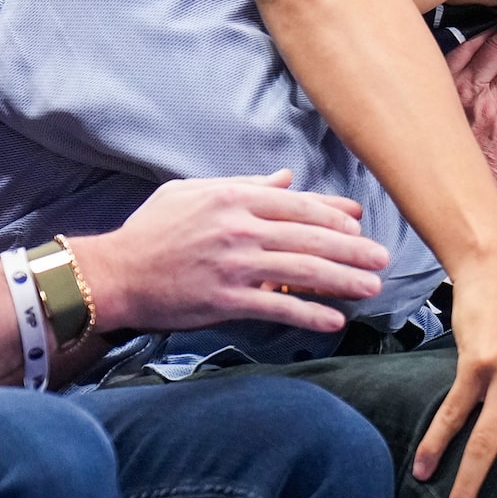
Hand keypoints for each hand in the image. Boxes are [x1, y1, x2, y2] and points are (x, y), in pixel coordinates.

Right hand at [87, 170, 390, 334]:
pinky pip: (279, 307)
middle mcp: (240, 228)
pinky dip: (311, 314)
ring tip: (371, 287)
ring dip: (343, 280)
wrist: (114, 274)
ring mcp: (235, 265)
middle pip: (310, 237)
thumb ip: (244, 184)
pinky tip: (335, 320)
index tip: (360, 225)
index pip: (298, 204)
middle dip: (352, 249)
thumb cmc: (151, 232)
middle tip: (381, 258)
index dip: (334, 215)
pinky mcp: (227, 300)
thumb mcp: (193, 193)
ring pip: (303, 271)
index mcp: (234, 198)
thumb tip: (286, 177)